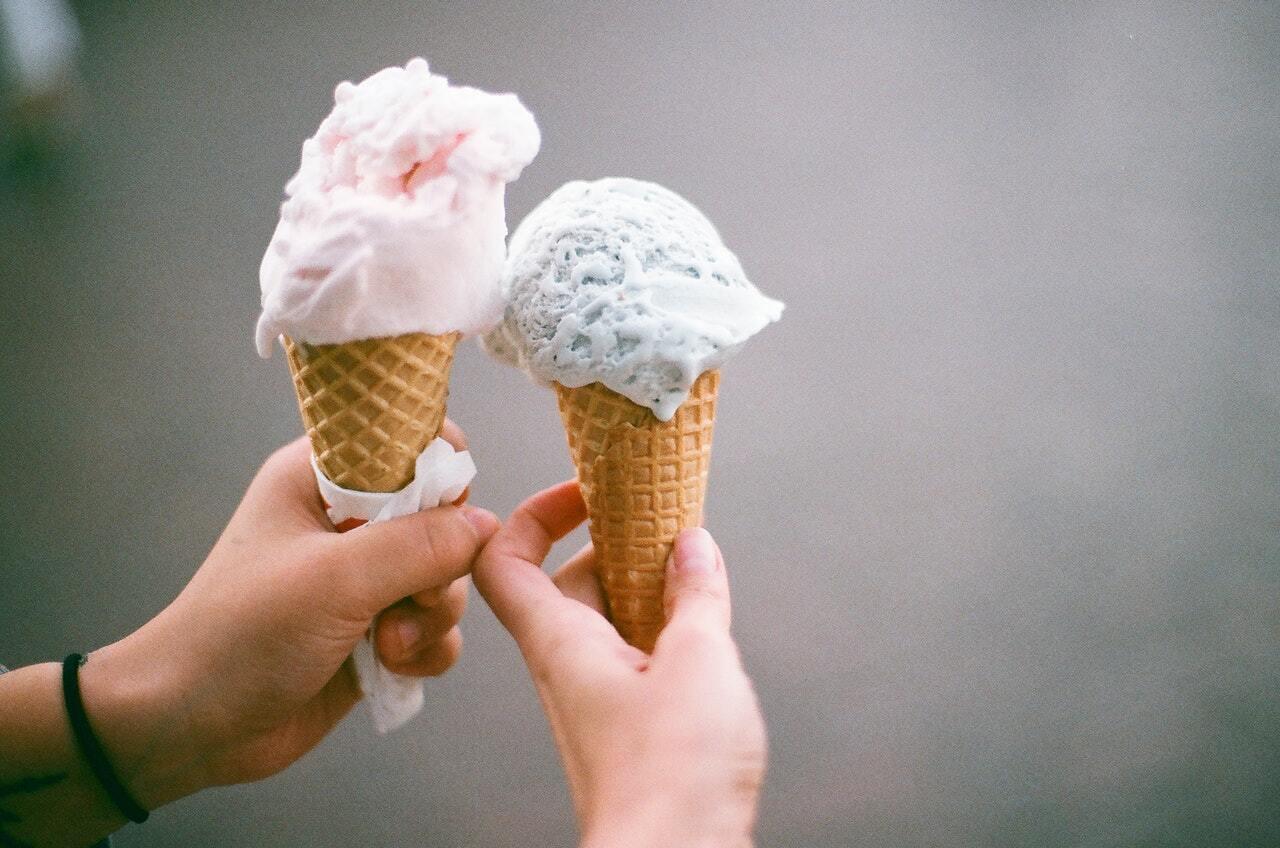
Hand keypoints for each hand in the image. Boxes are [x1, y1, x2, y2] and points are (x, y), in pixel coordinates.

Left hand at [79, 426, 498, 809]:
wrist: (191, 728)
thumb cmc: (240, 635)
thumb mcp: (333, 579)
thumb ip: (419, 545)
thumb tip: (485, 527)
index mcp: (320, 479)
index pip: (407, 441)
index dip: (438, 473)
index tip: (441, 516)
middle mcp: (347, 521)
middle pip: (441, 517)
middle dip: (441, 565)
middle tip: (413, 599)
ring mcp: (364, 579)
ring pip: (446, 577)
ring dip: (433, 616)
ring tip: (390, 645)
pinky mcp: (377, 630)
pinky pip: (437, 627)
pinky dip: (428, 649)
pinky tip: (393, 667)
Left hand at [474, 482, 766, 847]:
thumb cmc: (670, 777)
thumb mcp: (698, 659)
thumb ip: (695, 595)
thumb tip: (693, 546)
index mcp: (561, 642)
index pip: (503, 560)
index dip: (533, 513)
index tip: (587, 489)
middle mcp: (567, 668)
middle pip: (568, 582)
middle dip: (615, 544)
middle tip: (665, 522)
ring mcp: (596, 700)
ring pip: (606, 621)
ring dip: (644, 587)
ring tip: (696, 571)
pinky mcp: (626, 729)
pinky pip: (631, 658)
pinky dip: (660, 629)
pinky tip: (704, 629)